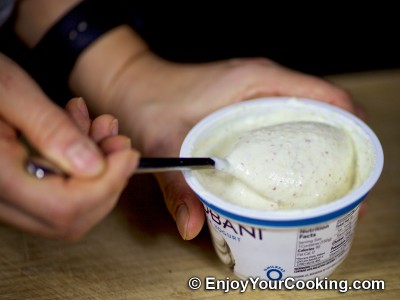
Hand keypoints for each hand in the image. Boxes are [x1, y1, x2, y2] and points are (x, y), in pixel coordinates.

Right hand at [0, 53, 137, 239]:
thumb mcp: (11, 90)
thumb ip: (51, 128)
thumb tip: (94, 167)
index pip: (66, 208)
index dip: (108, 184)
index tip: (129, 154)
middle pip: (72, 218)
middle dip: (107, 179)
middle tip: (118, 141)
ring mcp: (5, 199)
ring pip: (67, 209)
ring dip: (96, 171)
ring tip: (100, 128)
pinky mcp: (14, 190)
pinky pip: (55, 194)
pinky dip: (78, 168)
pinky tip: (80, 135)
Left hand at [91, 54, 362, 239]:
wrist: (135, 85)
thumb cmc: (151, 100)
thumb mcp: (165, 142)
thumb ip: (179, 186)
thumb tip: (193, 226)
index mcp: (257, 81)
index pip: (327, 98)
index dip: (351, 131)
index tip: (354, 169)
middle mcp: (265, 83)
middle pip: (326, 111)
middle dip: (342, 148)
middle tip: (342, 191)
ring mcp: (260, 92)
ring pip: (310, 118)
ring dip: (323, 149)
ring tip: (324, 188)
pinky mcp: (250, 104)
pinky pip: (289, 122)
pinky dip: (300, 147)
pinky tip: (292, 175)